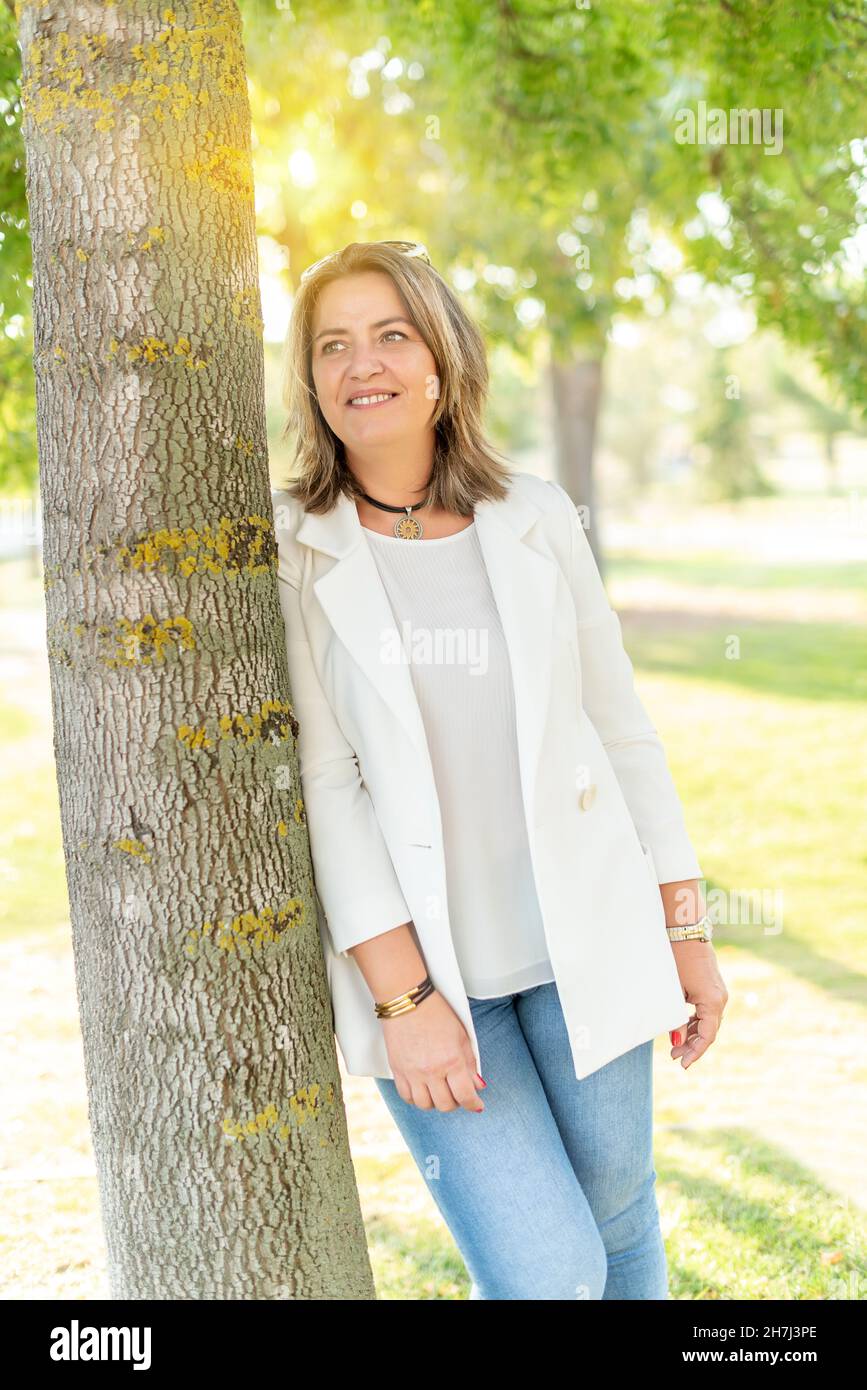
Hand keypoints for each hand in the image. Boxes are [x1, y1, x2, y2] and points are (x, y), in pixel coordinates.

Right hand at [380, 990, 486, 1111]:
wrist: (407, 1001)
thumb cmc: (436, 1013)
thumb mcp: (461, 1035)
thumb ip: (471, 1063)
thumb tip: (478, 1085)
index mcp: (452, 1060)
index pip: (465, 1095)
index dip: (473, 1104)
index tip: (476, 1104)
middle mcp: (432, 1070)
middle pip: (445, 1104)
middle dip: (455, 1102)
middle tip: (457, 1093)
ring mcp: (412, 1072)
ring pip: (425, 1105)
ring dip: (435, 1102)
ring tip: (439, 1091)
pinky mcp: (397, 1071)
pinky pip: (406, 1096)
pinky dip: (416, 1098)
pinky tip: (422, 1090)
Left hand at [669, 941, 728, 1068]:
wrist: (685, 931)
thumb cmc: (676, 960)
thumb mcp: (674, 992)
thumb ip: (676, 1019)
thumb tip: (676, 1041)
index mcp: (713, 1002)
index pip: (707, 1037)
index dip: (695, 1053)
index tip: (682, 1064)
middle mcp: (721, 999)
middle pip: (709, 1031)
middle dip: (692, 1045)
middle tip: (674, 1056)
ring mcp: (719, 993)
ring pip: (709, 1022)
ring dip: (693, 1034)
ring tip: (674, 1045)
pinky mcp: (713, 987)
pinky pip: (707, 1011)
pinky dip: (696, 1021)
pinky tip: (682, 1027)